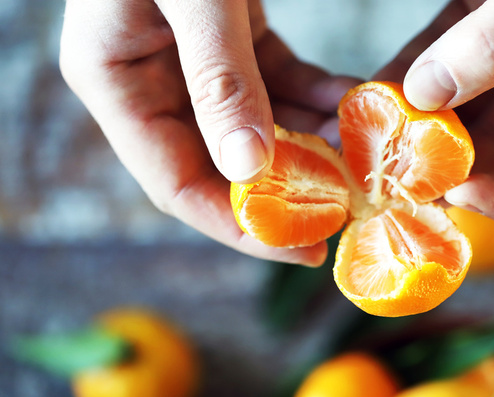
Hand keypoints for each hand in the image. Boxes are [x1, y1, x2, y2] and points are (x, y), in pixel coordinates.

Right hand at [60, 0, 358, 264]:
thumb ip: (217, 78)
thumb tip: (249, 168)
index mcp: (115, 82)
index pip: (176, 184)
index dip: (239, 224)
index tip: (303, 247)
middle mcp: (149, 81)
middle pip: (220, 166)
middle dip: (286, 191)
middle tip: (348, 211)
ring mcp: (190, 63)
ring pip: (256, 130)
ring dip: (312, 146)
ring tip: (365, 165)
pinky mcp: (230, 40)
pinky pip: (276, 87)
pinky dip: (316, 99)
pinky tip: (357, 107)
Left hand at [377, 0, 493, 223]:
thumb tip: (427, 95)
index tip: (466, 191)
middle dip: (450, 165)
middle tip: (392, 178)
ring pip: (467, 113)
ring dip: (416, 130)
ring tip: (366, 147)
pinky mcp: (484, 22)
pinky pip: (441, 66)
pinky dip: (404, 84)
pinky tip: (366, 101)